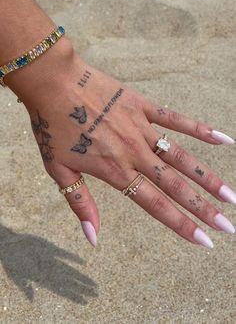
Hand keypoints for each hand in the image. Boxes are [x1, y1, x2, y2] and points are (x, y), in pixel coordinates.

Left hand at [15, 39, 234, 247]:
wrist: (53, 83)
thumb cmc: (51, 127)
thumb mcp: (59, 170)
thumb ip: (80, 204)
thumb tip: (93, 239)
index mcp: (115, 171)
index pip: (155, 205)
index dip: (181, 224)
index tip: (205, 240)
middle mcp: (133, 153)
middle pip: (175, 185)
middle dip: (203, 208)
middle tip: (228, 225)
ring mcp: (140, 128)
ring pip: (181, 156)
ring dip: (207, 176)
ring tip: (230, 194)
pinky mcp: (142, 106)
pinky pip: (175, 119)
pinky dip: (199, 129)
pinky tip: (223, 139)